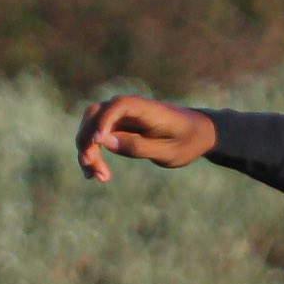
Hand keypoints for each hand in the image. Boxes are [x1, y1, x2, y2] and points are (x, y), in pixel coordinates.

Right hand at [76, 95, 217, 181]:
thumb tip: (105, 142)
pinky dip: (93, 152)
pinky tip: (95, 174)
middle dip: (88, 141)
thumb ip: (138, 146)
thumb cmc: (185, 141)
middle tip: (94, 171)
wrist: (195, 134)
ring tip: (96, 177)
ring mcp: (118, 116)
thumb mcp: (168, 151)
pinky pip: (97, 136)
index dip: (103, 122)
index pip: (116, 107)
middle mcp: (126, 107)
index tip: (98, 142)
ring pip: (90, 127)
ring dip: (87, 150)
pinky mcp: (115, 126)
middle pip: (94, 116)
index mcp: (143, 108)